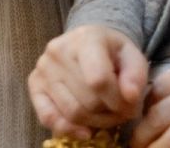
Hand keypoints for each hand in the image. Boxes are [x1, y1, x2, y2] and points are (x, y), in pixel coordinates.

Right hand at [29, 25, 148, 136]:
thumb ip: (136, 76)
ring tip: (106, 116)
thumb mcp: (132, 56)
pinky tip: (84, 130)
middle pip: (87, 100)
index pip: (98, 80)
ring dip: (94, 123)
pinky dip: (67, 129)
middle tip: (121, 113)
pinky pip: (47, 116)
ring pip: (71, 112)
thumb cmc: (112, 51)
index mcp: (85, 38)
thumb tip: (130, 97)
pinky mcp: (34, 83)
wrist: (87, 42)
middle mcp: (58, 50)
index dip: (117, 101)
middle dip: (110, 114)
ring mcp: (43, 67)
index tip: (129, 105)